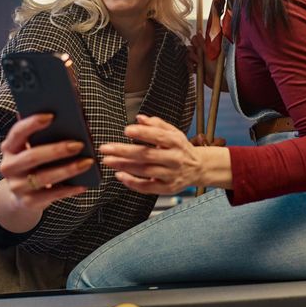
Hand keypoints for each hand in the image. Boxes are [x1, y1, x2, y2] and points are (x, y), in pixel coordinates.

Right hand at [0, 114, 93, 211]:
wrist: (21, 195)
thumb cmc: (34, 163)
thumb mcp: (32, 148)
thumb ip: (45, 134)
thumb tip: (74, 117)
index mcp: (9, 147)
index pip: (17, 132)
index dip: (33, 123)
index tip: (52, 116)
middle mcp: (9, 166)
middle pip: (32, 156)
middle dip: (57, 150)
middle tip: (79, 145)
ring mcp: (17, 186)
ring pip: (43, 178)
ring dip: (68, 170)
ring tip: (88, 162)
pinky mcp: (28, 202)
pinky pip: (51, 195)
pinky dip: (69, 189)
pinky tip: (84, 184)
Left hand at [100, 114, 224, 194]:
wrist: (199, 168)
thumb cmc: (181, 149)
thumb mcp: (173, 132)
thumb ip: (156, 124)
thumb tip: (139, 118)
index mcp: (176, 142)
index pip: (159, 136)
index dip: (143, 133)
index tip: (127, 130)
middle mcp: (174, 159)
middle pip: (147, 155)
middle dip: (124, 151)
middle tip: (106, 148)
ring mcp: (171, 175)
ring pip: (145, 171)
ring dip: (124, 166)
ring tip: (108, 161)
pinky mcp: (167, 188)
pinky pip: (147, 187)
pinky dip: (132, 183)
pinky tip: (120, 175)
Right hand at [189, 33, 228, 89]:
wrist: (217, 81)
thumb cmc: (216, 66)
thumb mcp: (209, 53)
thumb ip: (202, 43)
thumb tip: (198, 32)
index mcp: (206, 47)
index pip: (195, 39)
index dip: (193, 43)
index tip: (196, 48)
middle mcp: (202, 52)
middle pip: (190, 48)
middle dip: (191, 53)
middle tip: (197, 59)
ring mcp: (199, 61)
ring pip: (188, 57)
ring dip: (190, 61)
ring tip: (195, 66)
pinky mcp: (197, 69)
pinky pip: (189, 66)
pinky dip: (189, 67)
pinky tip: (193, 70)